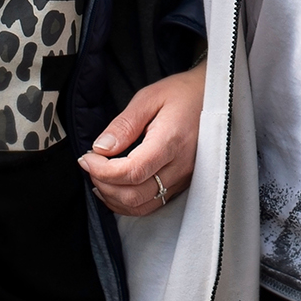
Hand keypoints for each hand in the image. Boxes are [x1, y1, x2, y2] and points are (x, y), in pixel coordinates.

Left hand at [77, 63, 205, 216]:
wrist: (214, 98)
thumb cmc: (183, 94)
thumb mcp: (149, 97)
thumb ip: (124, 124)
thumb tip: (101, 149)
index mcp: (171, 141)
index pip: (132, 172)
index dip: (102, 171)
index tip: (86, 158)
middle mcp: (180, 166)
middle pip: (134, 195)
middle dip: (103, 184)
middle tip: (90, 165)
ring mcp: (183, 179)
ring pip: (141, 206)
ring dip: (113, 197)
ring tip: (99, 176)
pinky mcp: (183, 184)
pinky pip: (152, 204)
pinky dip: (128, 203)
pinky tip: (116, 187)